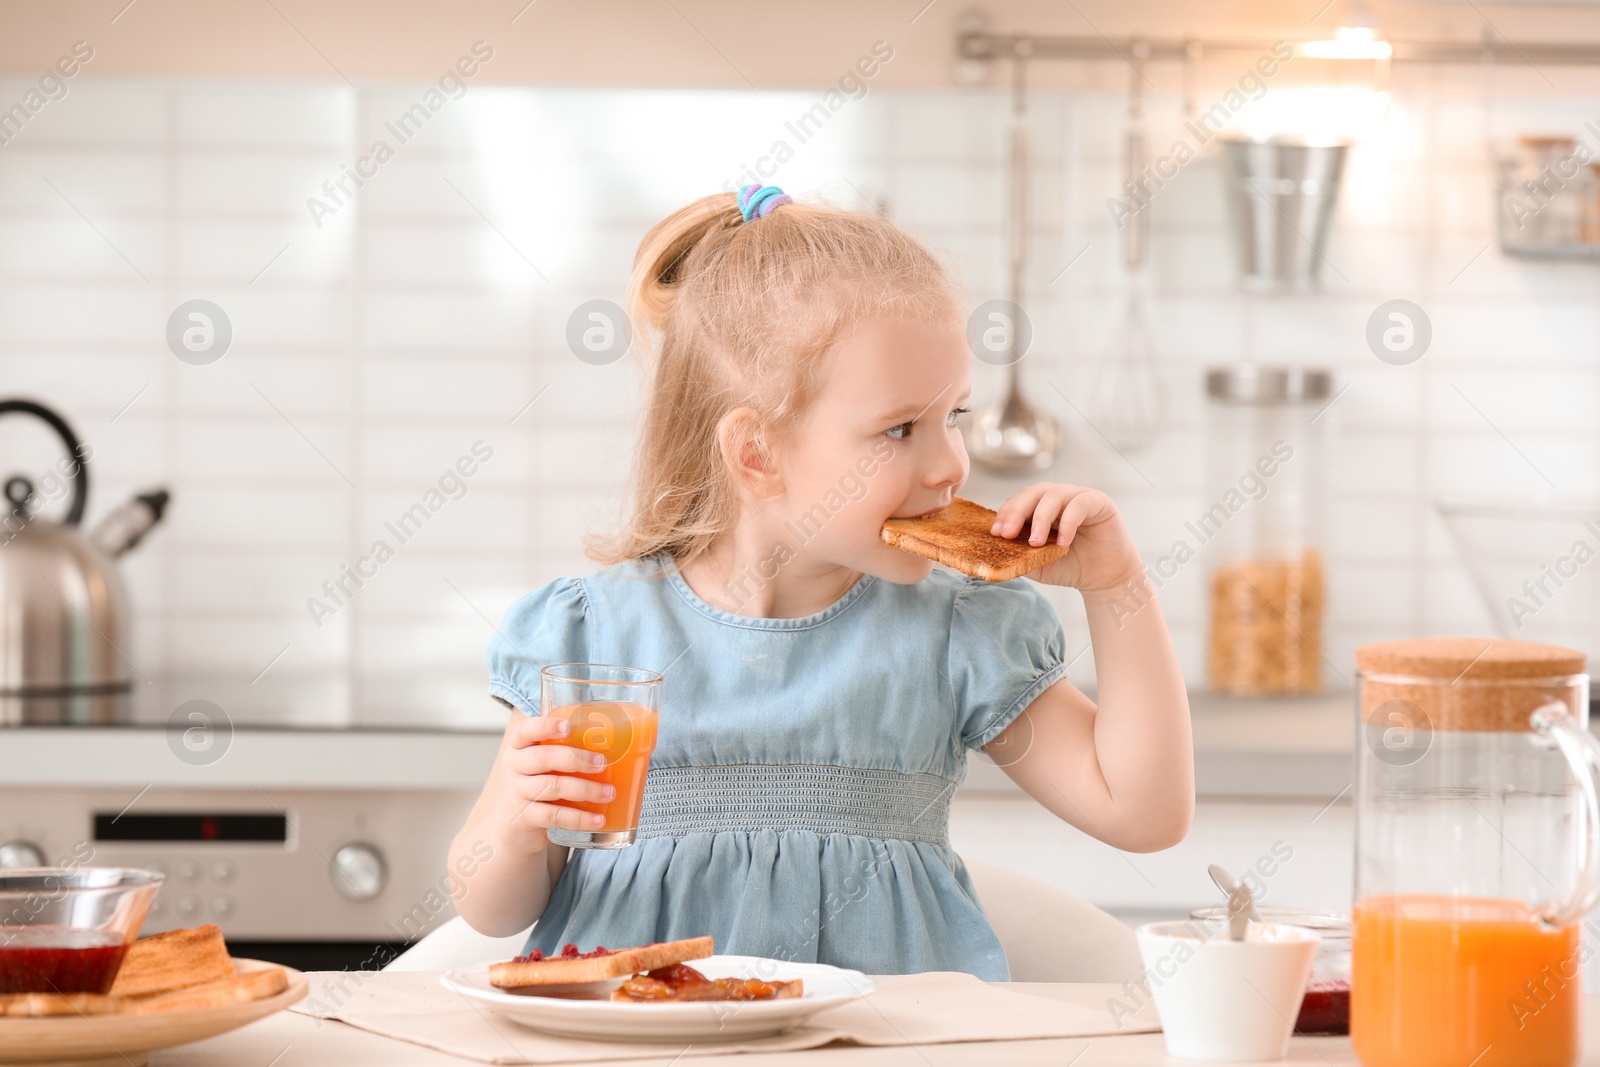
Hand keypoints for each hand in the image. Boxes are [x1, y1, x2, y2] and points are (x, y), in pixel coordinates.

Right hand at [487, 714, 617, 852]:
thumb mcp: (543, 766)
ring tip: (609, 793)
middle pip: (543, 757)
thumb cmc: (537, 786)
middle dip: (576, 758)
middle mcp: (514, 767)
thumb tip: (619, 742)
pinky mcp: (524, 818)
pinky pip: (554, 816)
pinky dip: (580, 818)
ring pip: (552, 786)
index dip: (546, 726)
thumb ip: (566, 752)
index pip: (526, 730)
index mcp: (519, 747)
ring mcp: (517, 793)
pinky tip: (599, 819)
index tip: (569, 727)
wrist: (511, 829)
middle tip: (603, 762)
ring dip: (585, 789)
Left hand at [989, 482, 1143, 591]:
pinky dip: (1068, 522)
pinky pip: (1079, 504)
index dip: (1005, 514)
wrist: (1104, 580)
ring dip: (1040, 518)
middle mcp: (1058, 497)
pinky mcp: (1099, 502)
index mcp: (1040, 507)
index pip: (1018, 501)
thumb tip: (991, 555)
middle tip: (1008, 533)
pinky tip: (1063, 543)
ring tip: (1036, 543)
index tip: (996, 533)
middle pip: (1033, 492)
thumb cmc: (1070, 568)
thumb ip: (1018, 555)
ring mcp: (1078, 497)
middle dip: (1016, 511)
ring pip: (1053, 495)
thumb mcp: (1037, 563)